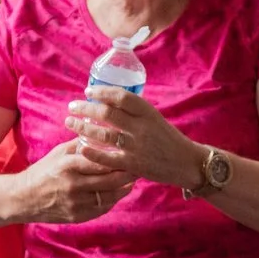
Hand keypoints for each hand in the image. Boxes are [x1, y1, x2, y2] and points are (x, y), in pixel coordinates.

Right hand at [16, 136, 137, 223]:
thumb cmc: (44, 171)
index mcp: (69, 166)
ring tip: (133, 179)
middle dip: (128, 173)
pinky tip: (119, 191)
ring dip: (124, 187)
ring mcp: (76, 203)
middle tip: (139, 166)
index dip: (119, 158)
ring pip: (110, 196)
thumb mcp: (59, 153)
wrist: (23, 198)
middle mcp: (74, 185)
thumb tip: (102, 131)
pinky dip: (113, 199)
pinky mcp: (78, 216)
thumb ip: (81, 144)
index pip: (102, 161)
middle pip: (111, 180)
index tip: (131, 152)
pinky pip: (103, 208)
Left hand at [65, 87, 202, 190]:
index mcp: (148, 112)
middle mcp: (142, 127)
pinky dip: (92, 152)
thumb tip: (108, 102)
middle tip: (72, 107)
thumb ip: (135, 113)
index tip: (87, 92)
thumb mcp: (155, 119)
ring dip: (83, 127)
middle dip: (85, 108)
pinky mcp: (134, 165)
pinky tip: (80, 147)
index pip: (121, 96)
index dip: (101, 92)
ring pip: (103, 134)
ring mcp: (138, 146)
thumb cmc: (169, 139)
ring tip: (70, 123)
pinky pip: (108, 157)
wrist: (188, 163)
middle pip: (107, 113)